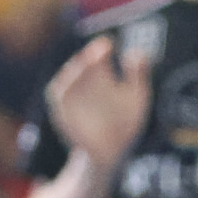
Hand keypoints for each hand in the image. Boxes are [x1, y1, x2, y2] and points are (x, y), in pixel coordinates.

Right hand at [45, 37, 152, 169]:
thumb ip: (138, 75)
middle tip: (100, 51)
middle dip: (88, 57)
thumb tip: (136, 52)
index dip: (101, 49)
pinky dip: (63, 91)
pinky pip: (59, 101)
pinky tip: (70, 83)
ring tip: (88, 63)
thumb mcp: (136, 97)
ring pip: (67, 80)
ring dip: (75, 70)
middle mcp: (85, 86)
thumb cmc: (124, 124)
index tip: (109, 43)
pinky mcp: (65, 116)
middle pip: (82, 66)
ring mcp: (74, 101)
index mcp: (101, 78)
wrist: (112, 154)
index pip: (98, 58)